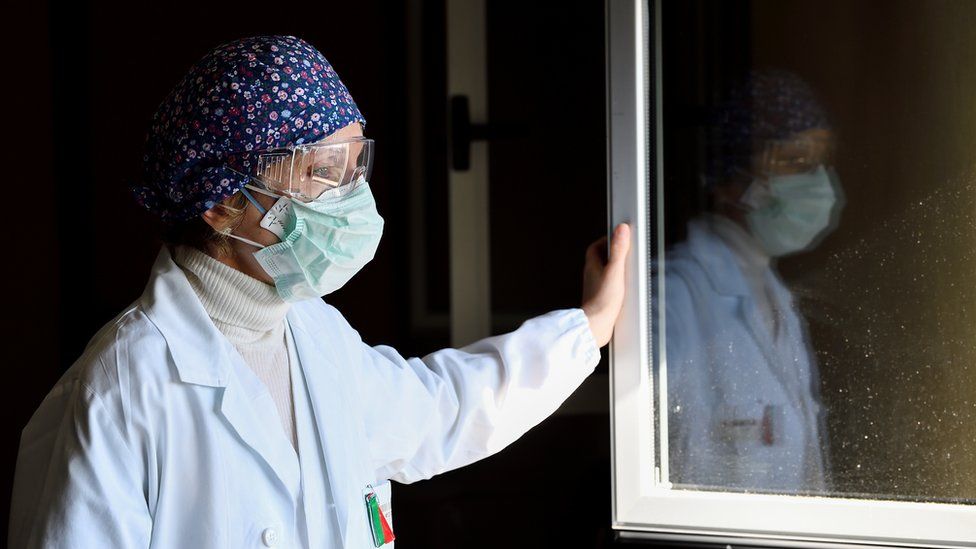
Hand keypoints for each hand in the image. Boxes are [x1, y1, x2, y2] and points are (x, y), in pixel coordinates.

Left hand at [581, 223, 630, 346]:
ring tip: (628, 270)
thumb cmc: (602, 301)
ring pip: (605, 273)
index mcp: (592, 266)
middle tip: (625, 251)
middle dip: (612, 254)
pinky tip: (626, 290)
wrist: (596, 326)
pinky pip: (609, 287)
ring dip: (615, 270)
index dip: (607, 239)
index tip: (618, 236)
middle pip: (601, 259)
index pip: (596, 246)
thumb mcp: (615, 271)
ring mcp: (596, 288)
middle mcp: (592, 276)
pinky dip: (617, 285)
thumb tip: (621, 230)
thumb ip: (618, 250)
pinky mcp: (601, 300)